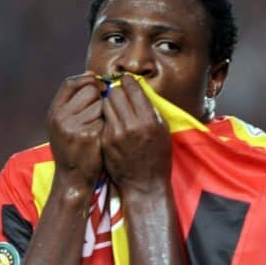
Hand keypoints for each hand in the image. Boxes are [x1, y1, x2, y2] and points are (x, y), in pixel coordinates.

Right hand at [47, 72, 104, 189]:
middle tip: (101, 109)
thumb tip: (91, 76)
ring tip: (99, 125)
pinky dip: (108, 124)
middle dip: (99, 95)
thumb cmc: (72, 149)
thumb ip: (73, 102)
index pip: (69, 83)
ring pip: (100, 103)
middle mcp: (61, 117)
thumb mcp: (63, 125)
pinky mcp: (90, 135)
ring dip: (105, 111)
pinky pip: (106, 118)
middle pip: (88, 90)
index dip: (86, 80)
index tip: (97, 84)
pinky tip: (102, 135)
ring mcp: (75, 126)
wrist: (73, 178)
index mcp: (54, 113)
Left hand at [101, 75, 170, 193]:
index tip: (126, 80)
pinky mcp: (105, 142)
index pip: (132, 88)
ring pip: (105, 105)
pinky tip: (111, 121)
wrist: (145, 184)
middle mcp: (131, 125)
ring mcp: (116, 134)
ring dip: (109, 103)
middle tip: (118, 93)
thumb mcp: (162, 129)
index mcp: (149, 120)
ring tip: (114, 107)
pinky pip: (102, 120)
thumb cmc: (158, 156)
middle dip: (116, 90)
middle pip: (115, 93)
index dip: (128, 81)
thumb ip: (150, 108)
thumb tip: (138, 89)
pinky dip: (106, 117)